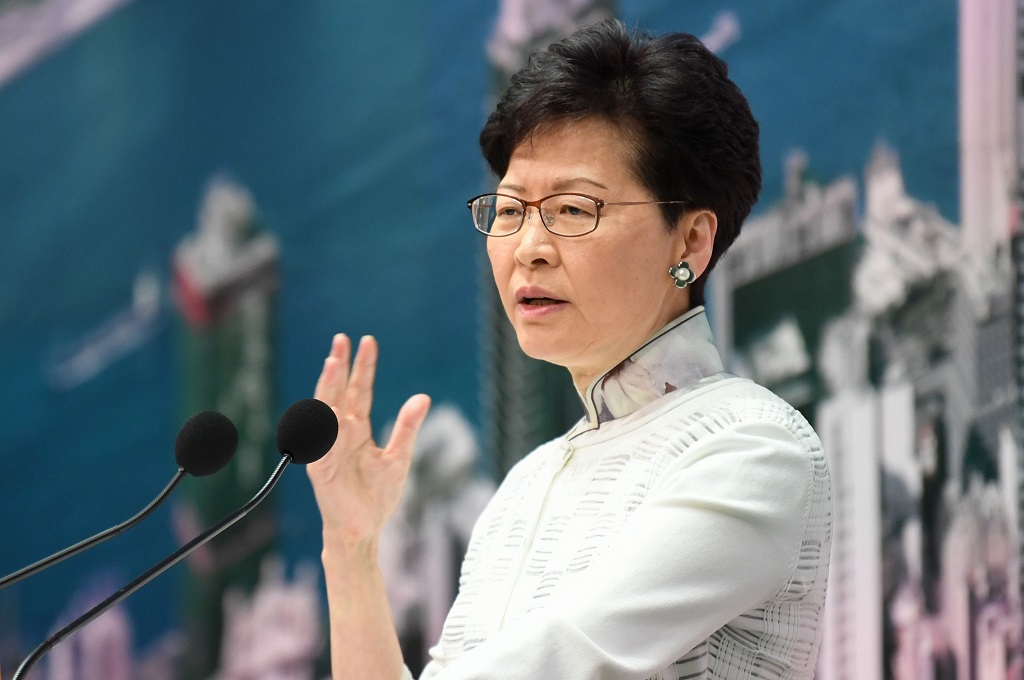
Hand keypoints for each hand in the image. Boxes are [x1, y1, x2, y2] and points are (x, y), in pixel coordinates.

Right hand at [306, 334, 430, 544]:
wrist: (363, 530)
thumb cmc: (377, 496)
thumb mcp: (399, 457)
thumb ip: (407, 427)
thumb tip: (423, 397)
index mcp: (356, 429)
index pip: (360, 391)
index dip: (363, 367)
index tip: (367, 342)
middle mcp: (339, 434)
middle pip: (339, 393)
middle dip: (340, 366)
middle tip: (341, 339)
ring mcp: (328, 449)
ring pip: (325, 411)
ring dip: (328, 387)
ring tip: (332, 363)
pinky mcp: (321, 468)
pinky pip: (321, 443)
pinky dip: (323, 426)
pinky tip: (329, 408)